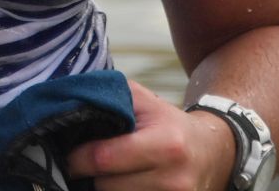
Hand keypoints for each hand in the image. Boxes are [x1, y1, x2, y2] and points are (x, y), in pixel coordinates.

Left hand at [64, 80, 236, 190]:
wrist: (212, 153)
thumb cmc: (168, 123)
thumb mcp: (143, 101)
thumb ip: (108, 98)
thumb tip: (67, 105)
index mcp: (166, 145)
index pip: (104, 159)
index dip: (78, 159)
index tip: (66, 154)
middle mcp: (173, 180)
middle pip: (106, 186)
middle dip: (88, 176)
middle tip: (80, 165)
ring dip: (102, 189)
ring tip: (101, 174)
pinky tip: (117, 183)